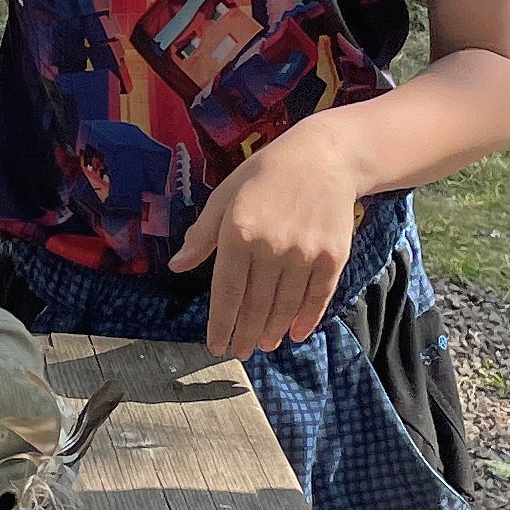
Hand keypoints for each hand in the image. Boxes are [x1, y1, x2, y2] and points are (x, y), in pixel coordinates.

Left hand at [170, 135, 356, 357]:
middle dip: (245, 334)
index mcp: (239, 232)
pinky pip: (317, 296)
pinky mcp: (332, 256)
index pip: (226, 291)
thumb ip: (202, 234)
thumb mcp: (225, 196)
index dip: (221, 324)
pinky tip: (296, 333)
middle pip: (256, 305)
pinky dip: (307, 319)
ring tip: (264, 344)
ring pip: (285, 305)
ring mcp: (305, 253)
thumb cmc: (265, 174)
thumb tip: (177, 266)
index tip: (216, 346)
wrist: (324, 157)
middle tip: (240, 352)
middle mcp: (271, 247)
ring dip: (273, 330)